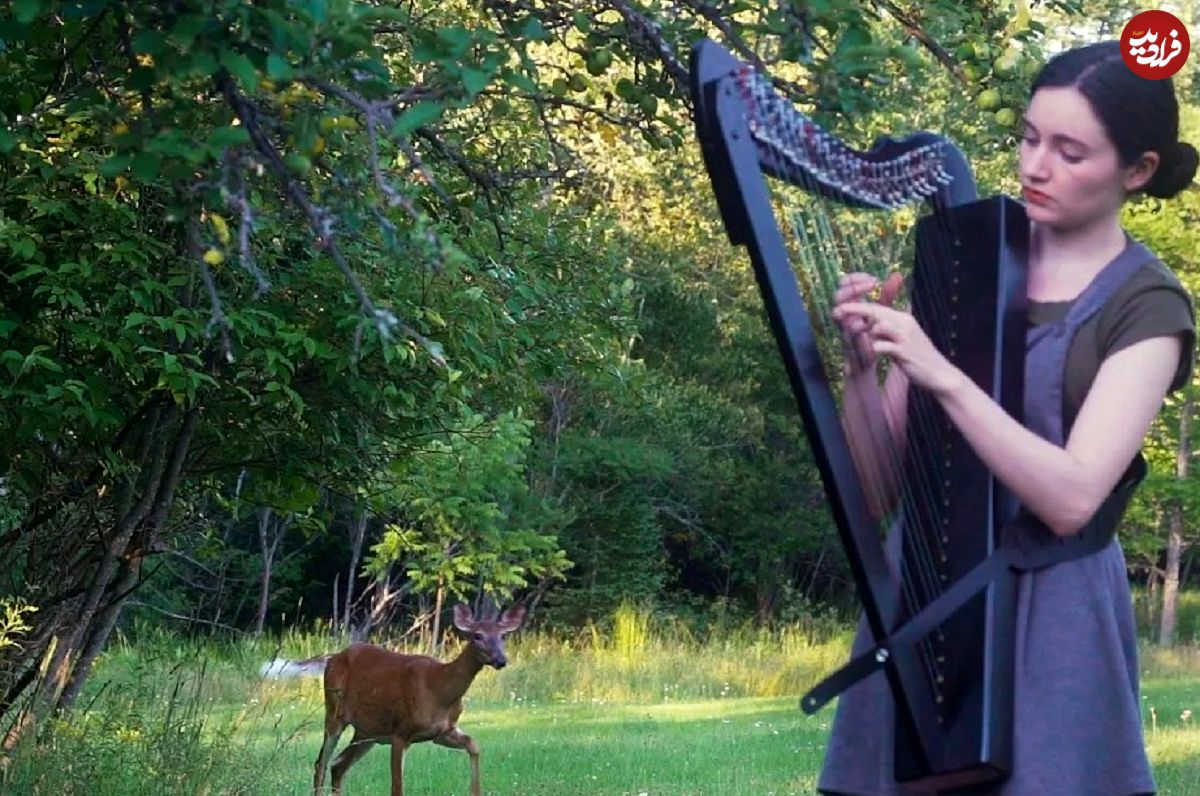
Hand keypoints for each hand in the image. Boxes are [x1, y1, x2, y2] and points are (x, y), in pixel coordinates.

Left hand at [830, 292, 962, 395]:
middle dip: (854, 311)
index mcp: (903, 318)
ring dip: (864, 332)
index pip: (877, 307)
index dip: (858, 305)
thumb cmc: (917, 356)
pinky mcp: (904, 352)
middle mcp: (904, 323)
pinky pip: (883, 346)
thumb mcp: (902, 339)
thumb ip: (887, 330)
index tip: (840, 306)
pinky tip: (867, 354)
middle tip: (836, 312)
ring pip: (879, 325)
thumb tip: (870, 325)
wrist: (938, 373)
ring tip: (854, 339)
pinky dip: (872, 348)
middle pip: (876, 312)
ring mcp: (905, 337)